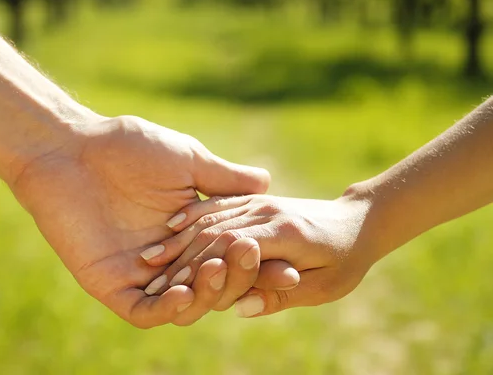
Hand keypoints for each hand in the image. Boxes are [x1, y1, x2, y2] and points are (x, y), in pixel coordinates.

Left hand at [8, 114, 269, 327]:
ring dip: (208, 294)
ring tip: (219, 268)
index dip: (260, 264)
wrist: (73, 149)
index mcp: (192, 234)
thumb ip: (225, 179)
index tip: (291, 265)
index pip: (232, 258)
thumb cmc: (129, 147)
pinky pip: (145, 311)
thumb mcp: (188, 161)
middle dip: (239, 279)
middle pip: (215, 286)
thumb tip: (268, 182)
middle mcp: (172, 259)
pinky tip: (185, 291)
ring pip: (185, 304)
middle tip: (256, 261)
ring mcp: (143, 275)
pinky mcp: (112, 286)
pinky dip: (168, 308)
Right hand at [142, 193, 374, 316]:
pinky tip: (172, 226)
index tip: (170, 287)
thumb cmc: (345, 259)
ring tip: (151, 256)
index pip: (230, 248)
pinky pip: (219, 204)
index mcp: (283, 233)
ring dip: (180, 237)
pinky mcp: (256, 201)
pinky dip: (193, 216)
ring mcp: (259, 203)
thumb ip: (282, 295)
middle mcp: (266, 213)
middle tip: (149, 277)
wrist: (357, 221)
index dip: (198, 268)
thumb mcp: (324, 286)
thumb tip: (240, 306)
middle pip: (214, 231)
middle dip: (180, 256)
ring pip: (212, 217)